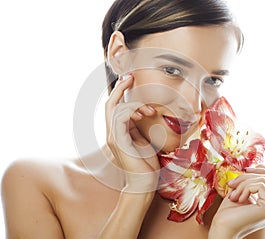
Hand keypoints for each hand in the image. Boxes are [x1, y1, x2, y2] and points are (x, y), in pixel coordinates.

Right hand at [105, 74, 159, 192]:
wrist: (145, 182)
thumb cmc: (145, 163)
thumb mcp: (142, 139)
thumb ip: (136, 126)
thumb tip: (139, 111)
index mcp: (117, 132)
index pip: (114, 108)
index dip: (119, 92)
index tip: (130, 80)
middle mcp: (112, 133)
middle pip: (109, 104)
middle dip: (119, 88)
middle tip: (131, 77)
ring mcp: (113, 136)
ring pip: (114, 108)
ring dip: (133, 104)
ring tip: (149, 110)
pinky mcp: (118, 140)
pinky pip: (120, 117)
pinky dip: (132, 110)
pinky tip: (143, 114)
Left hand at [209, 165, 264, 237]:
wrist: (222, 226)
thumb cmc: (229, 211)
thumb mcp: (243, 191)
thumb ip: (254, 180)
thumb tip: (264, 165)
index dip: (260, 170)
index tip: (244, 170)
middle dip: (247, 176)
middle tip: (232, 184)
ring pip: (263, 179)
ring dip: (243, 183)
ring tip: (233, 195)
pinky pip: (260, 185)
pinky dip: (245, 188)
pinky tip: (238, 199)